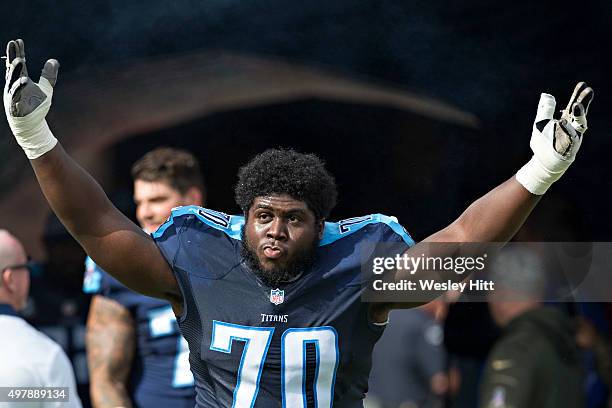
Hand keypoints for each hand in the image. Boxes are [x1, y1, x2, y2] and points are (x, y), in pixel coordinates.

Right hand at [3, 38, 59, 158]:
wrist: (31, 125)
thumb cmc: (37, 106)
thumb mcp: (46, 88)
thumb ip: (49, 75)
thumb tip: (54, 60)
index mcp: (21, 80)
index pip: (18, 64)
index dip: (17, 52)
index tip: (18, 41)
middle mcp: (15, 85)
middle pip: (13, 68)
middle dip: (13, 56)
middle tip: (13, 44)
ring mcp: (13, 95)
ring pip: (13, 80)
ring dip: (16, 70)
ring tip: (20, 59)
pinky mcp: (15, 105)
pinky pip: (16, 94)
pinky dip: (19, 87)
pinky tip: (24, 80)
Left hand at [516, 82, 593, 194]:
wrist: (543, 162)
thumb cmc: (543, 142)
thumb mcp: (541, 122)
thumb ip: (545, 109)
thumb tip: (547, 95)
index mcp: (566, 119)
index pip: (573, 105)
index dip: (578, 95)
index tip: (583, 84)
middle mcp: (572, 127)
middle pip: (579, 113)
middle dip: (584, 102)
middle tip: (588, 90)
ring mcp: (572, 137)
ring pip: (578, 125)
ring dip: (579, 115)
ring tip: (577, 105)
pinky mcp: (569, 147)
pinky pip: (570, 138)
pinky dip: (568, 130)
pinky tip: (563, 122)